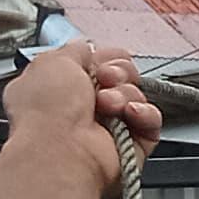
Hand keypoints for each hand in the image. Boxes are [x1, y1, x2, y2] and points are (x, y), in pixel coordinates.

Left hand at [2, 44, 159, 193]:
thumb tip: (89, 48)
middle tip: (104, 79)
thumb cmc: (46, 110)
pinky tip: (129, 115)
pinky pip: (151, 120)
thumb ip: (75, 50)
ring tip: (107, 104)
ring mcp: (108, 129)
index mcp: (61, 89)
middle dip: (117, 73)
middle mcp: (84, 109)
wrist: (58, 150)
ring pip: (135, 96)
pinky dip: (144, 114)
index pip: (96, 65)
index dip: (104, 57)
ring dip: (124, 94)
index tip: (101, 58)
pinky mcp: (130, 147)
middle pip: (121, 78)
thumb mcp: (52, 61)